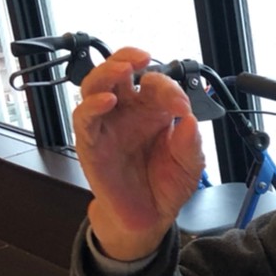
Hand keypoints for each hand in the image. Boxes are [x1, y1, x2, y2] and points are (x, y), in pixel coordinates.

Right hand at [72, 46, 205, 260]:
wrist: (148, 217)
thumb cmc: (165, 186)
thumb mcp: (190, 165)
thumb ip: (191, 143)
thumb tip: (190, 120)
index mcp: (152, 111)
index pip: (154, 83)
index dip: (168, 87)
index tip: (181, 105)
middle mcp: (127, 113)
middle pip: (117, 72)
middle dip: (127, 57)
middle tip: (141, 57)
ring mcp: (107, 126)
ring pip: (95, 87)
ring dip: (107, 72)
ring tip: (123, 69)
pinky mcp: (90, 143)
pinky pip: (84, 118)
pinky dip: (93, 105)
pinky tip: (109, 100)